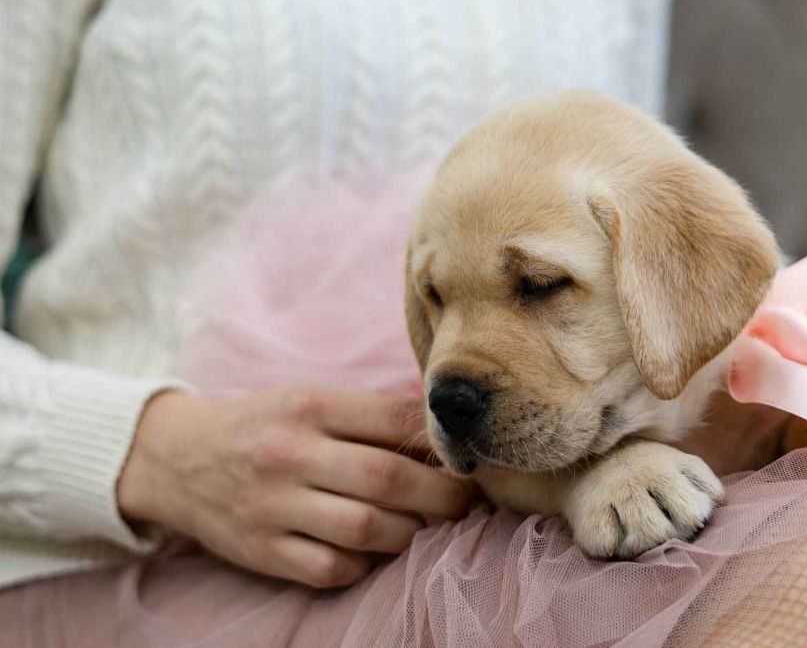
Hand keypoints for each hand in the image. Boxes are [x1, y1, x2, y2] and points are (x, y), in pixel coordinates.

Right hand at [117, 387, 473, 587]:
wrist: (176, 457)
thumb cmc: (264, 425)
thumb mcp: (308, 400)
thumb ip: (368, 414)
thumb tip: (444, 438)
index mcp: (309, 405)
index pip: (394, 418)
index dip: (443, 442)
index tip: (469, 459)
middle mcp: (290, 452)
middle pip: (387, 478)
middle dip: (443, 496)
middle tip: (468, 504)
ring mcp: (273, 505)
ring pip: (366, 529)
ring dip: (410, 534)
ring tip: (427, 530)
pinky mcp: (261, 550)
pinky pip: (331, 568)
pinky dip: (364, 564)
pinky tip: (374, 552)